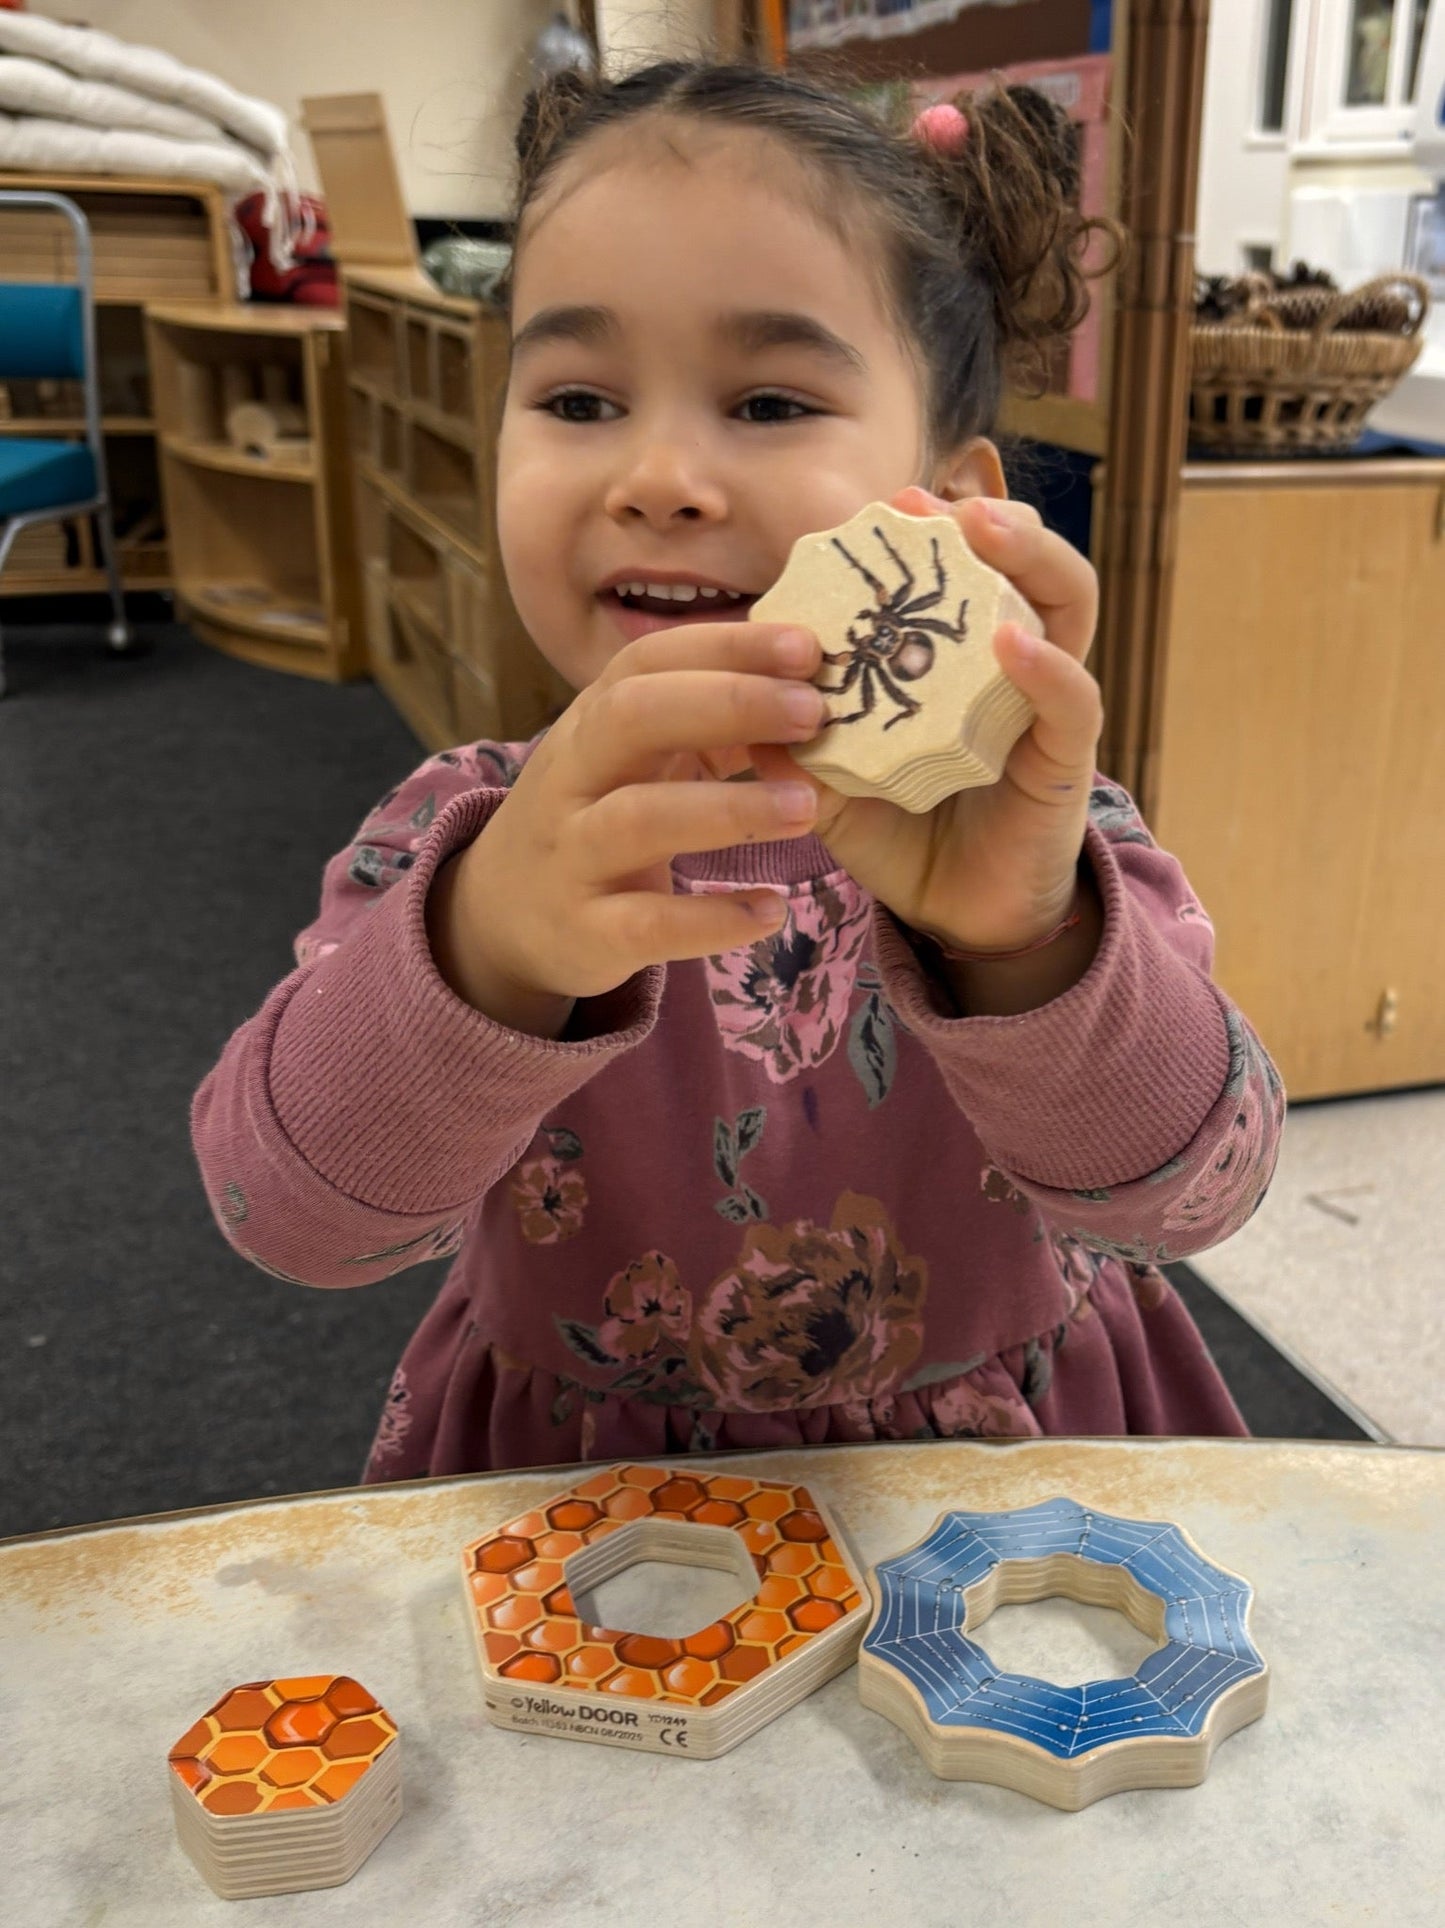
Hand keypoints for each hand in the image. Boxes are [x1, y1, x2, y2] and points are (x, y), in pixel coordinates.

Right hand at [428, 621, 827, 1031]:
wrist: (504, 918)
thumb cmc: (594, 818)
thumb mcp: (633, 760)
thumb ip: (707, 724)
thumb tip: (809, 683)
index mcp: (592, 722)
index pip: (648, 661)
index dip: (725, 647)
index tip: (806, 647)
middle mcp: (572, 776)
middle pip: (633, 716)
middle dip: (728, 704)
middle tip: (812, 713)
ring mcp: (573, 854)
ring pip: (638, 817)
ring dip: (729, 808)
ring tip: (807, 808)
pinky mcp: (586, 930)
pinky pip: (647, 924)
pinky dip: (712, 919)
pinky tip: (770, 910)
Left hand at [751, 485, 1103, 955]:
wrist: (958, 921)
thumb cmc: (905, 837)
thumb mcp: (834, 784)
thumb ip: (792, 747)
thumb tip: (726, 708)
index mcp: (961, 663)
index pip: (962, 574)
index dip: (929, 533)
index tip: (880, 504)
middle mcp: (1016, 669)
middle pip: (1027, 566)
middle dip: (989, 519)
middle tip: (929, 500)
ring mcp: (1047, 709)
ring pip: (1068, 606)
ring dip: (1029, 558)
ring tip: (982, 529)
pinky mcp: (1065, 762)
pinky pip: (1072, 702)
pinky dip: (1045, 667)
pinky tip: (1009, 642)